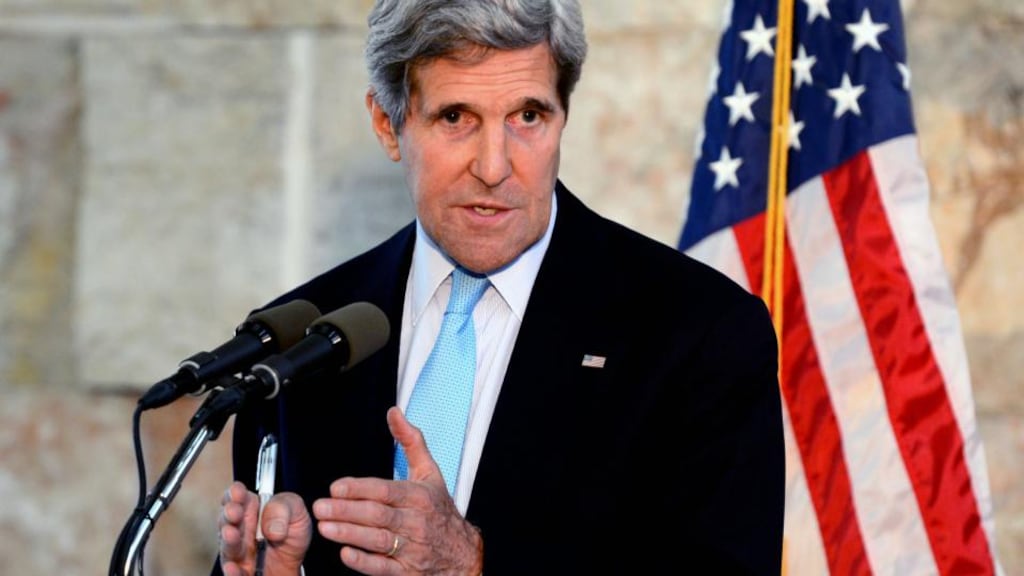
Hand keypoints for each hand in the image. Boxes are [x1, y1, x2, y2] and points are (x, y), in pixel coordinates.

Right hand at [219, 481, 312, 575]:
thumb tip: (272, 528)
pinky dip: (232, 571)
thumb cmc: (291, 533)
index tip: (239, 492)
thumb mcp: (297, 513)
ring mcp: (237, 551)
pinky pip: (234, 573)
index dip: (235, 493)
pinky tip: (233, 567)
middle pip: (228, 519)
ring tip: (231, 533)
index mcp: (251, 508)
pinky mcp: (240, 571)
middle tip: (235, 511)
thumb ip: (284, 509)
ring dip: (228, 539)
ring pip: (227, 545)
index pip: (237, 497)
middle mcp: (240, 528)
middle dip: (229, 513)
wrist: (295, 563)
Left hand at [312, 407, 483, 574]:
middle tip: (320, 507)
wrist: (464, 554)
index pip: (386, 491)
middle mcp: (416, 521)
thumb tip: (393, 413)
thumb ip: (410, 441)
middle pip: (378, 515)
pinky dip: (364, 562)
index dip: (360, 489)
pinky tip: (345, 554)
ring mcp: (412, 548)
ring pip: (379, 541)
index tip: (336, 487)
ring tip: (325, 528)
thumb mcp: (430, 472)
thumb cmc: (440, 509)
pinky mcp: (407, 571)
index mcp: (419, 496)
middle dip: (346, 511)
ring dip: (350, 534)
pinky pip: (384, 568)